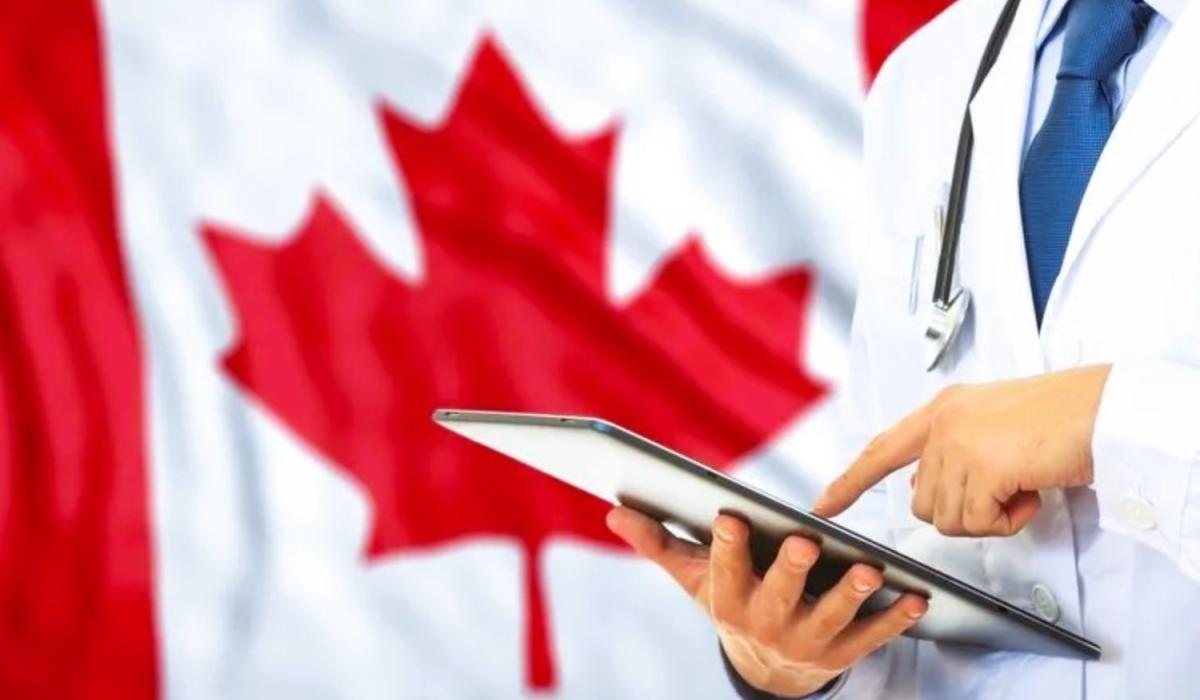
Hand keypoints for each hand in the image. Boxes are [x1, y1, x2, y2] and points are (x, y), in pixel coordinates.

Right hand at [606, 507, 926, 695]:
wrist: (765, 668)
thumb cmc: (729, 600)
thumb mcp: (693, 577)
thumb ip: (658, 542)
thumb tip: (614, 510)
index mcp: (727, 598)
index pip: (724, 568)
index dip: (728, 545)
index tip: (730, 517)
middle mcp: (764, 622)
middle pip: (778, 595)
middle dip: (792, 570)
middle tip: (807, 544)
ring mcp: (805, 641)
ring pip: (830, 617)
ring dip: (852, 594)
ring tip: (871, 569)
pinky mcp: (840, 653)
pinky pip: (870, 638)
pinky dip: (894, 619)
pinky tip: (916, 597)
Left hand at [813, 365, 1111, 536]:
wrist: (1101, 409)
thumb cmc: (1061, 416)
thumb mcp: (992, 424)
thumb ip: (955, 449)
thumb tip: (933, 488)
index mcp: (941, 410)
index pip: (881, 450)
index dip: (850, 481)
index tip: (823, 505)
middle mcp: (941, 425)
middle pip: (924, 503)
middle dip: (964, 511)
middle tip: (1005, 489)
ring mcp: (957, 444)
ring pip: (950, 519)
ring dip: (991, 516)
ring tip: (1021, 483)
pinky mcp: (980, 466)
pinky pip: (980, 523)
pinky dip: (1010, 520)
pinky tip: (1030, 490)